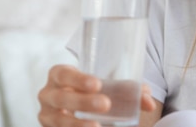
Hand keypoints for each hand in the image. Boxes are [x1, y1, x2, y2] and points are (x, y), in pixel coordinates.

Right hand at [38, 65, 155, 126]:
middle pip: (61, 97)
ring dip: (77, 124)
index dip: (78, 79)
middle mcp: (48, 94)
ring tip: (97, 126)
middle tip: (106, 104)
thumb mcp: (109, 85)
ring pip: (58, 120)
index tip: (97, 84)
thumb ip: (130, 90)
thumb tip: (149, 103)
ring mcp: (46, 114)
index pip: (63, 74)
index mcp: (59, 75)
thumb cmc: (95, 90)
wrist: (78, 102)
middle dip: (83, 102)